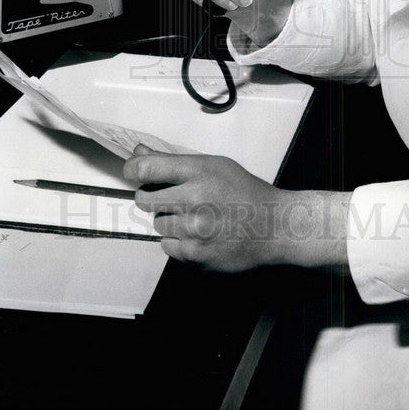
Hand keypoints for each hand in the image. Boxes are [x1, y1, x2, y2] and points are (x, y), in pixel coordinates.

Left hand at [123, 144, 350, 271]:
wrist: (275, 227)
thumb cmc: (246, 193)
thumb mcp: (215, 165)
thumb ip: (175, 161)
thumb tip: (139, 153)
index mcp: (200, 171)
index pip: (146, 168)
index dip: (133, 170)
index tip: (133, 173)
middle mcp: (194, 200)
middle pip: (145, 199)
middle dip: (154, 198)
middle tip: (174, 199)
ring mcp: (194, 230)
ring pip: (157, 224)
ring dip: (170, 222)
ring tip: (197, 218)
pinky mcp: (195, 255)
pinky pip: (168, 247)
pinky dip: (179, 242)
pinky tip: (201, 235)